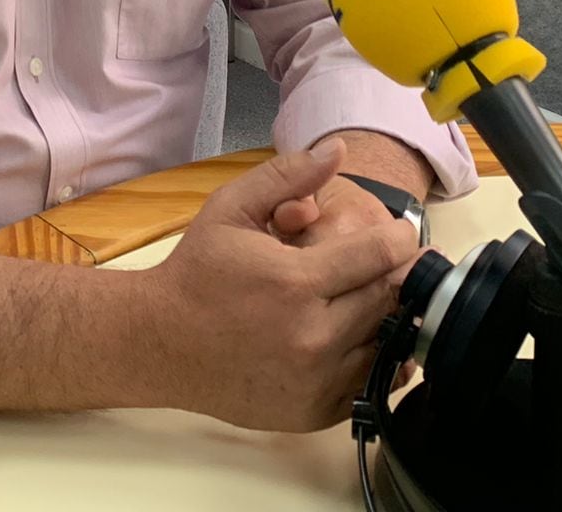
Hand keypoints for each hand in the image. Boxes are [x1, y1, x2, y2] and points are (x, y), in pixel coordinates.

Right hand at [132, 140, 418, 431]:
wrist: (160, 344)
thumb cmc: (197, 272)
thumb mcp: (231, 209)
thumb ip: (287, 176)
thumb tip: (337, 149)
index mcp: (295, 282)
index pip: (380, 256)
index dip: (399, 239)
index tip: (400, 234)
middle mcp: (312, 336)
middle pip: (388, 299)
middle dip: (394, 275)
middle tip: (387, 262)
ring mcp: (316, 381)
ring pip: (386, 344)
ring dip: (387, 318)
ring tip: (371, 296)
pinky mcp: (315, 412)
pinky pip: (370, 385)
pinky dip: (374, 360)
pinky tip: (359, 336)